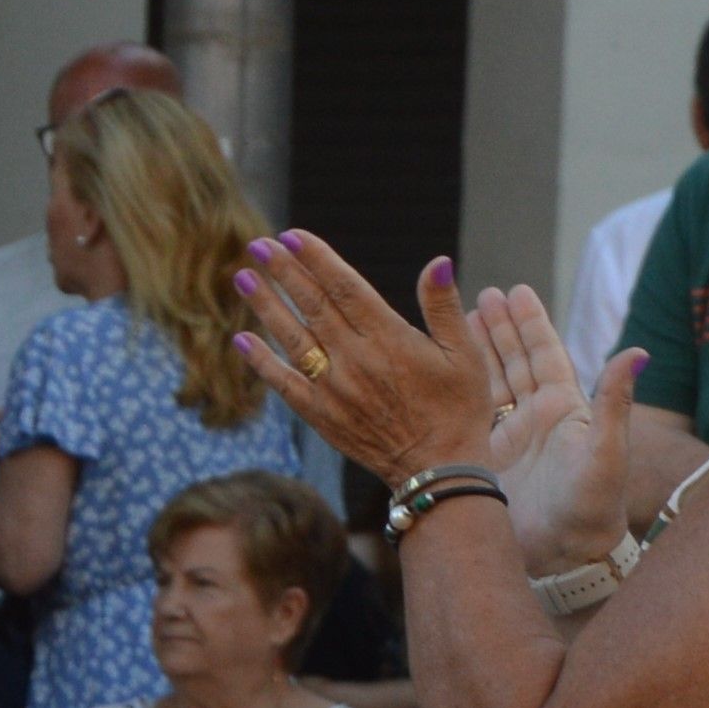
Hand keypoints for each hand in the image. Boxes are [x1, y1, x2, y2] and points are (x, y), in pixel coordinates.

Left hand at [236, 234, 496, 482]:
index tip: (293, 236)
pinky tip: (242, 339)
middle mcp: (355, 360)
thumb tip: (438, 262)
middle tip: (260, 245)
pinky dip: (261, 360)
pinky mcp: (321, 415)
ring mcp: (334, 389)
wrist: (439, 470)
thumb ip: (445, 307)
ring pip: (291, 337)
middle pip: (313, 306)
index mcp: (390, 340)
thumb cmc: (460, 409)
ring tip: (243, 277)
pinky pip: (284, 382)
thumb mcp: (466, 355)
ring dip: (265, 305)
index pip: (345, 288)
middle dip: (284, 272)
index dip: (317, 259)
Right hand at [464, 282, 640, 571]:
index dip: (530, 323)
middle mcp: (538, 419)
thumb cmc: (595, 508)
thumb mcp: (607, 451)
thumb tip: (640, 351)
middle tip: (481, 293)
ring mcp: (511, 438)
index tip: (514, 290)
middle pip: (516, 361)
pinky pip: (468, 413)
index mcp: (567, 409)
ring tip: (457, 318)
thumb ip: (616, 400)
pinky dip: (457, 387)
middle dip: (499, 327)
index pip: (546, 354)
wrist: (567, 558)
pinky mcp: (486, 458)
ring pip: (491, 382)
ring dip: (476, 351)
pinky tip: (441, 369)